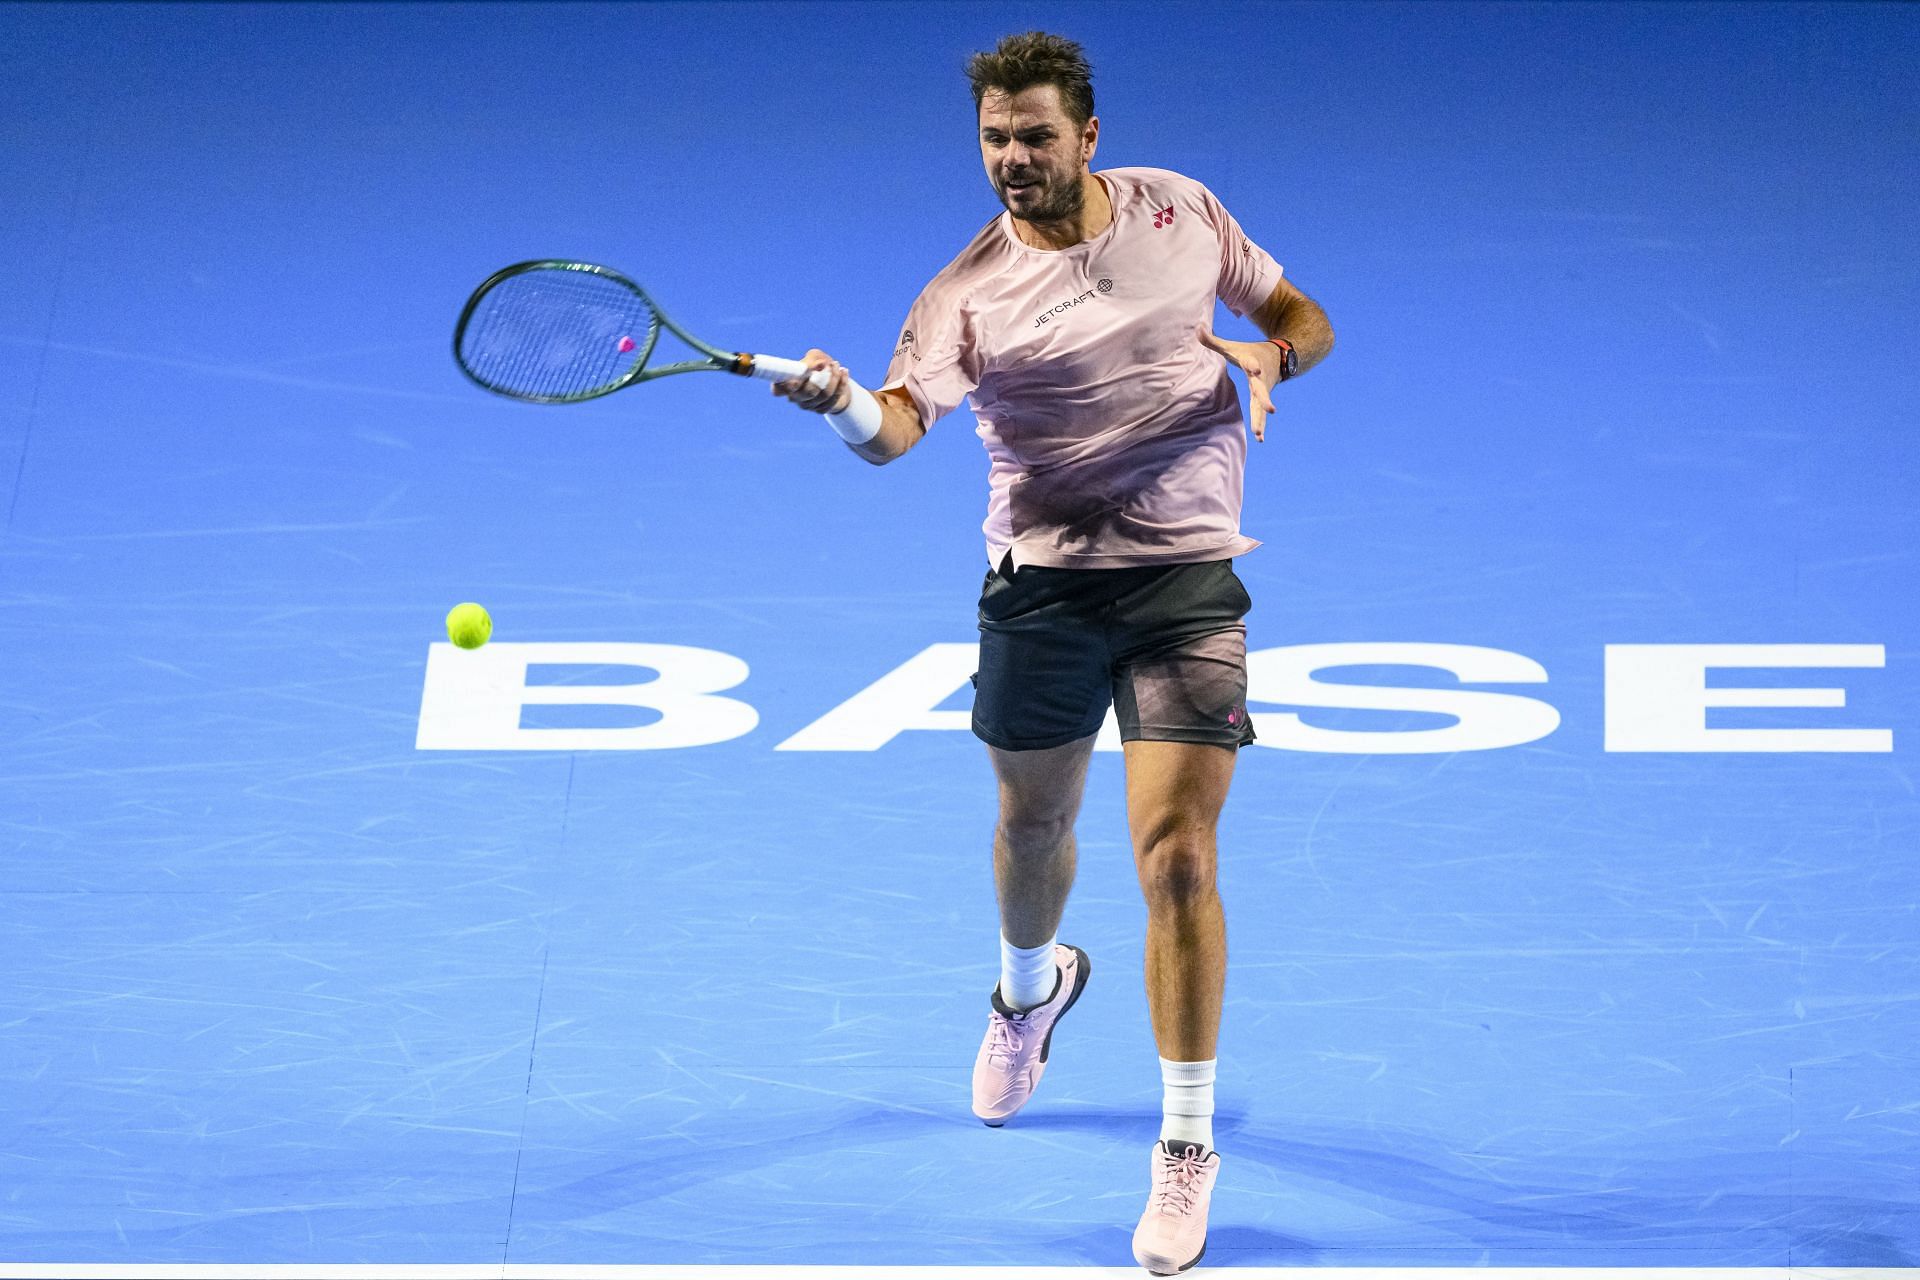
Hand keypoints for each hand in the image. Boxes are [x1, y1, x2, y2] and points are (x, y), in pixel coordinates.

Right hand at [771, 348, 851, 414]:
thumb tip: (820, 365)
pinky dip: (841, 384)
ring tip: (837, 365)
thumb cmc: (818, 364)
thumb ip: (813, 360)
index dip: (783, 387)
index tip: (795, 380)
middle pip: (806, 393)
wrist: (834, 377)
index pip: (777, 390)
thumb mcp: (814, 357)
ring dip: (833, 378)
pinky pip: (834, 398)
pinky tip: (844, 372)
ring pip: (824, 395)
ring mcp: (807, 405)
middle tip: (827, 363)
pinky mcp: (821, 410)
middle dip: (820, 378)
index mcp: (786, 384)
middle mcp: (794, 397)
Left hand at [1196, 325, 1277, 442]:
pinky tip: (1259, 439)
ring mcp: (1264, 389)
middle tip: (1271, 409)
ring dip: (1260, 420)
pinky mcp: (1264, 398)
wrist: (1279, 355)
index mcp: (1252, 362)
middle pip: (1261, 390)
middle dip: (1265, 399)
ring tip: (1258, 434)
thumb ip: (1213, 340)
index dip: (1253, 365)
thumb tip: (1196, 328)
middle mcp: (1260, 378)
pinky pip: (1261, 413)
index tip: (1256, 369)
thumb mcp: (1233, 346)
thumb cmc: (1250, 351)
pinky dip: (1260, 424)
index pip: (1252, 363)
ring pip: (1261, 406)